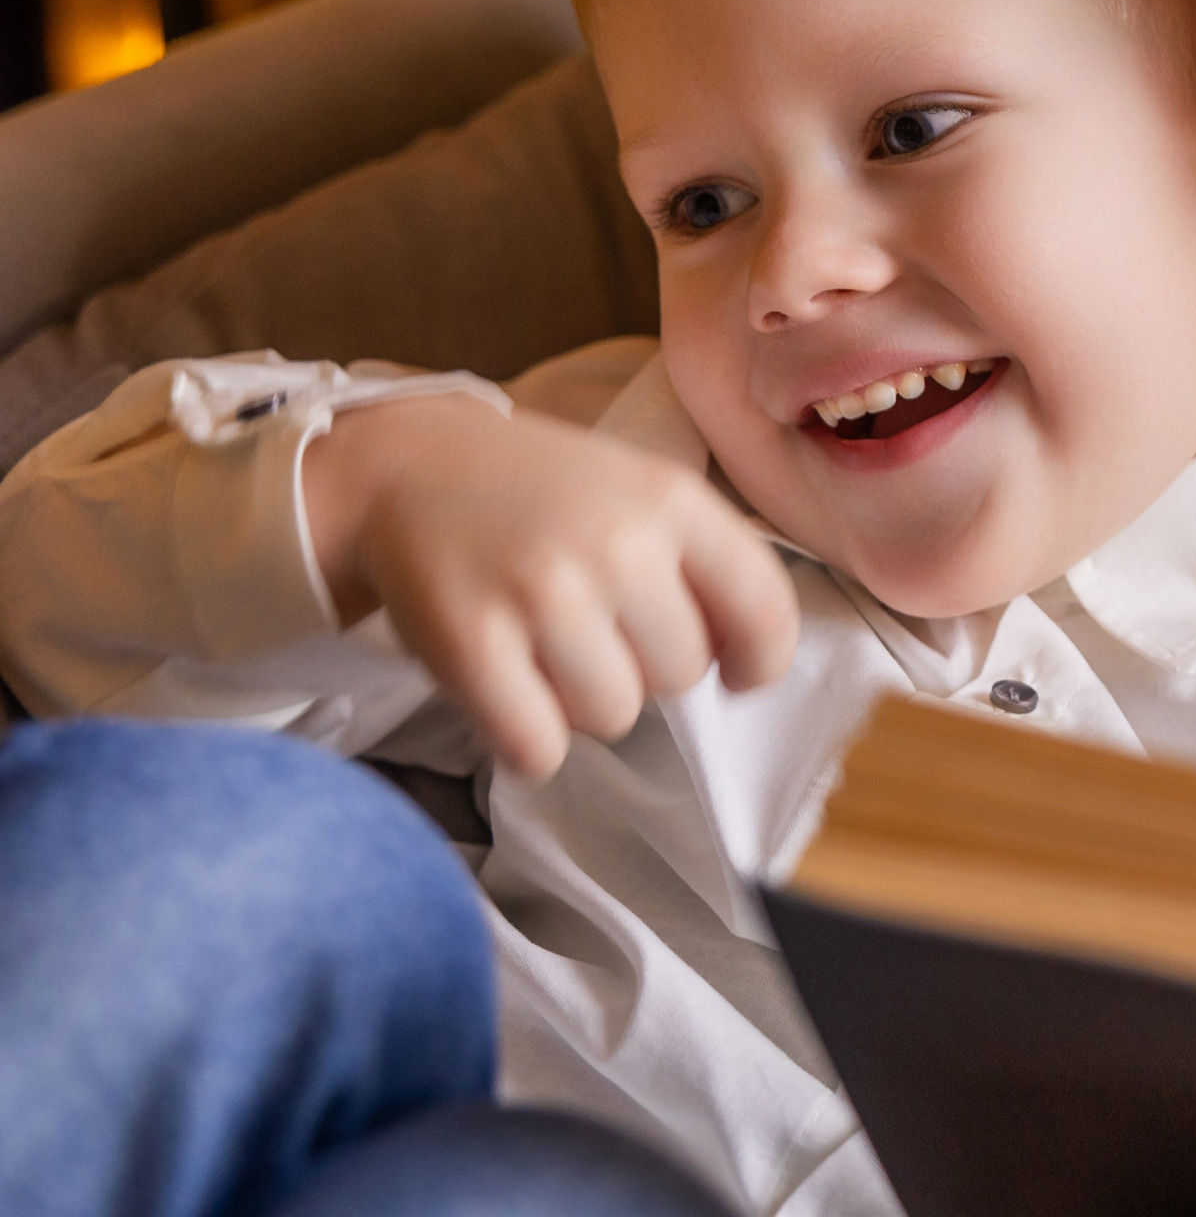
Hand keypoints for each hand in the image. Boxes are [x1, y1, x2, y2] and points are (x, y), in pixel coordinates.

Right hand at [305, 394, 799, 777]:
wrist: (411, 468)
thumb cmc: (545, 495)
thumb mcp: (643, 493)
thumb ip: (706, 563)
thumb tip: (748, 663)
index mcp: (674, 500)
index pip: (765, 609)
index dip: (759, 659)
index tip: (737, 671)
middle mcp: (619, 543)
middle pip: (682, 675)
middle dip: (645, 667)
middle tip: (595, 627)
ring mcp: (544, 593)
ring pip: (613, 717)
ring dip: (581, 702)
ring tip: (546, 649)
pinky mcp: (472, 643)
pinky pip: (538, 748)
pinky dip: (525, 739)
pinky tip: (508, 689)